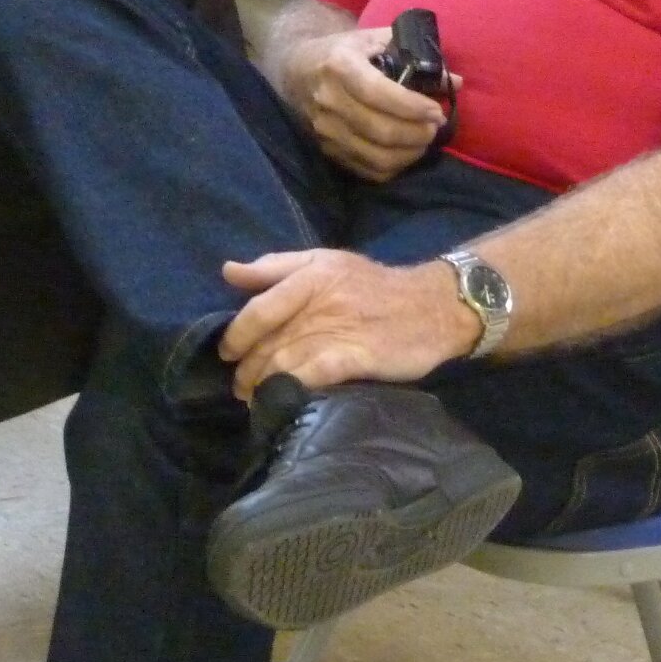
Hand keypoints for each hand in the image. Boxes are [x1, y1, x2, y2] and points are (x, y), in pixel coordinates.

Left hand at [217, 248, 475, 395]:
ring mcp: (339, 331)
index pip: (258, 309)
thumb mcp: (324, 261)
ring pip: (284, 362)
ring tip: (255, 399)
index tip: (227, 354)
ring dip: (263, 385)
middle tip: (239, 387)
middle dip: (246, 369)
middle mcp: (320, 302)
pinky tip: (284, 400)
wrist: (433, 305)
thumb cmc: (372, 285)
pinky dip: (292, 388)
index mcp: (308, 277)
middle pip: (267, 342)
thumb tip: (228, 271)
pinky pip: (313, 375)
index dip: (236, 335)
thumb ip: (274, 266)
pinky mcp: (358, 357)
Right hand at [276, 25, 452, 180]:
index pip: (379, 93)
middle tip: (435, 127)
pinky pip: (366, 170)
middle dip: (418, 133)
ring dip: (410, 153)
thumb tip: (455, 81)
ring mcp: (324, 129)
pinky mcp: (326, 149)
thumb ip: (414, 56)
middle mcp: (328, 100)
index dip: (413, 106)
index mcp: (340, 66)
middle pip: (381, 130)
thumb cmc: (342, 52)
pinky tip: (405, 153)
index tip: (437, 111)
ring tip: (424, 140)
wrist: (296, 70)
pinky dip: (393, 167)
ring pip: (376, 156)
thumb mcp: (373, 41)